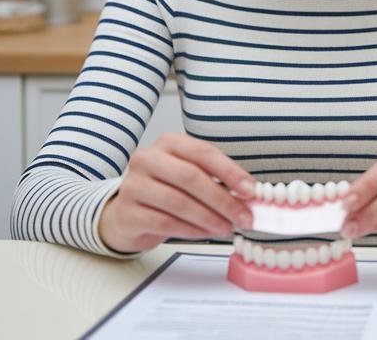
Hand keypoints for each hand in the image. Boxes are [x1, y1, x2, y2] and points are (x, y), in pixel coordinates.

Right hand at [98, 132, 255, 253]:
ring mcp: (134, 185)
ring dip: (209, 218)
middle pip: (191, 177)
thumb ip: (216, 181)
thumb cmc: (163, 191)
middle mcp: (148, 159)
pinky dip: (192, 230)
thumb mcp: (188, 177)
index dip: (229, 172)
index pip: (203, 153)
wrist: (126, 214)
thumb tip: (248, 195)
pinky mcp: (128, 212)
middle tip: (243, 216)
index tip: (250, 190)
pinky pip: (165, 222)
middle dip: (222, 199)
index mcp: (168, 143)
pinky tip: (206, 234)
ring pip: (179, 202)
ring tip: (227, 228)